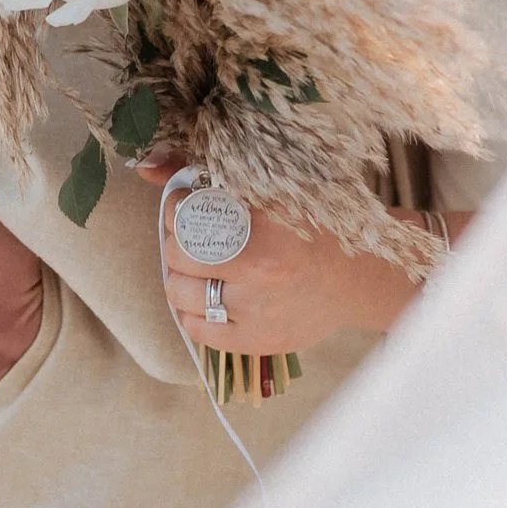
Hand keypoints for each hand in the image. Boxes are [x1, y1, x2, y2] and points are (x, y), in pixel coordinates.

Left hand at [157, 196, 438, 360]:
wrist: (359, 277)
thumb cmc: (315, 226)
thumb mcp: (274, 189)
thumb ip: (209, 175)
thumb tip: (146, 166)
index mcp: (267, 222)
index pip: (188, 214)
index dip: (177, 207)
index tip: (187, 204)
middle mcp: (261, 269)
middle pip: (178, 254)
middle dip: (177, 242)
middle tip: (192, 236)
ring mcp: (258, 310)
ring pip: (180, 293)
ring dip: (181, 277)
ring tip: (200, 267)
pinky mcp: (257, 341)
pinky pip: (197, 330)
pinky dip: (193, 313)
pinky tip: (212, 297)